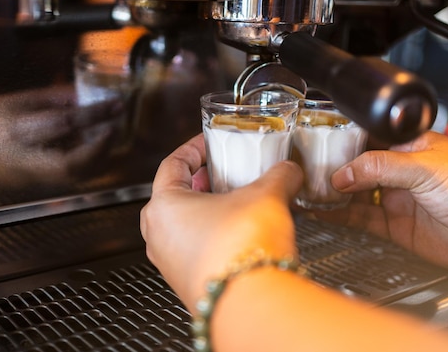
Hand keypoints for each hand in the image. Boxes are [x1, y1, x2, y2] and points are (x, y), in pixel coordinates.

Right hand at [0, 85, 122, 186]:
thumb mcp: (22, 98)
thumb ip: (58, 99)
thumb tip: (89, 96)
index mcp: (18, 131)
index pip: (64, 124)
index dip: (95, 115)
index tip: (117, 105)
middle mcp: (24, 160)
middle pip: (72, 164)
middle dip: (100, 148)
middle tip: (115, 128)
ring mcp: (28, 178)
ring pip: (73, 177)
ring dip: (97, 159)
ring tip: (108, 138)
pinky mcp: (32, 185)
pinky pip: (66, 179)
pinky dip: (85, 166)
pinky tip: (92, 150)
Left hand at [140, 134, 302, 308]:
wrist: (250, 304)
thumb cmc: (240, 250)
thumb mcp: (265, 197)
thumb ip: (278, 176)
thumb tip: (288, 169)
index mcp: (163, 206)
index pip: (173, 164)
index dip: (193, 148)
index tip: (208, 143)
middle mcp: (158, 235)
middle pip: (174, 196)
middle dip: (200, 181)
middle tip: (221, 172)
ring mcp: (170, 263)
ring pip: (183, 225)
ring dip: (207, 210)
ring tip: (235, 202)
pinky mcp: (187, 282)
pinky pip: (194, 249)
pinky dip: (212, 235)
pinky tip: (238, 233)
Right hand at [321, 131, 447, 271]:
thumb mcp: (423, 169)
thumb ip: (380, 167)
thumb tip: (343, 172)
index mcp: (411, 147)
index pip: (369, 137)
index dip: (344, 139)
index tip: (319, 142)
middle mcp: (402, 171)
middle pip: (358, 166)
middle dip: (333, 167)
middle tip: (309, 169)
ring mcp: (397, 198)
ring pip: (356, 193)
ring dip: (333, 193)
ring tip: (309, 190)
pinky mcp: (395, 226)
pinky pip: (360, 219)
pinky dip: (339, 216)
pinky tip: (323, 212)